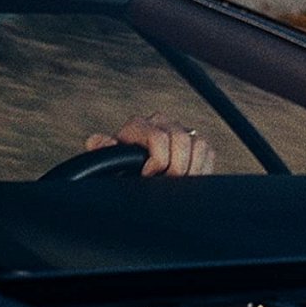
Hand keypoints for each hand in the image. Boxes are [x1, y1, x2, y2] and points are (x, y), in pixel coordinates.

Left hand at [85, 113, 214, 176]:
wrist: (131, 176)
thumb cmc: (118, 170)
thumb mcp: (107, 161)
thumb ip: (102, 150)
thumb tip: (97, 141)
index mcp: (139, 125)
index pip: (158, 137)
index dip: (157, 161)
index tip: (148, 177)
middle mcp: (161, 122)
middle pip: (181, 139)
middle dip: (175, 167)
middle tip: (165, 183)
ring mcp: (179, 131)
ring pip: (198, 144)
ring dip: (191, 168)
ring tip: (177, 183)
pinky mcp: (195, 142)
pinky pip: (207, 150)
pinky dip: (202, 167)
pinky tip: (188, 180)